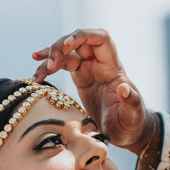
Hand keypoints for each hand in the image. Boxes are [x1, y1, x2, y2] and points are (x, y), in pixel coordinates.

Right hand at [32, 29, 155, 151]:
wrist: (127, 133)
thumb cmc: (132, 125)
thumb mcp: (132, 116)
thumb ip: (131, 102)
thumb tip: (123, 88)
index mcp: (113, 68)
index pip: (100, 39)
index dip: (83, 36)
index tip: (66, 44)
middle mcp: (100, 65)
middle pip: (79, 42)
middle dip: (60, 47)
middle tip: (49, 65)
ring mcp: (90, 71)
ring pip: (67, 54)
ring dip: (49, 58)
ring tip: (36, 74)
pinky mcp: (81, 79)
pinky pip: (62, 67)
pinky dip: (48, 70)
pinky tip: (36, 77)